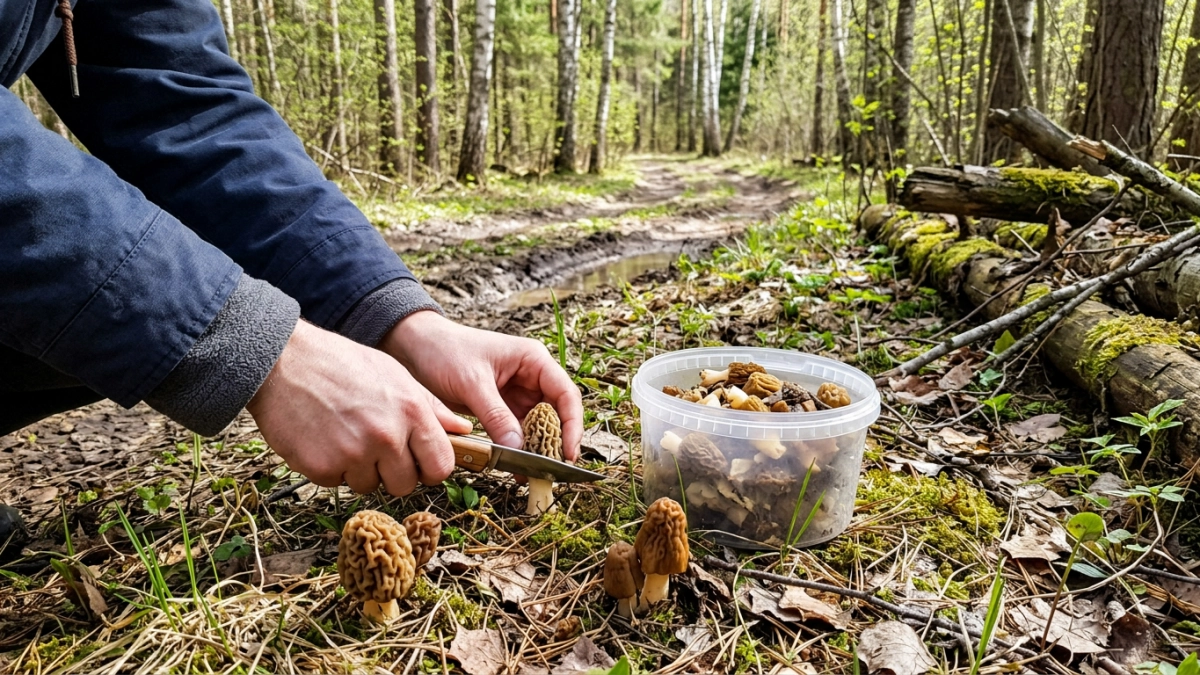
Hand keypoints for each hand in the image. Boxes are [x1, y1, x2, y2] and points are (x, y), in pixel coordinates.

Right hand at [247, 321, 471, 495]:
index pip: (440, 466)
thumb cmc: (341, 364)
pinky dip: (330, 467)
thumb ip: (431, 407)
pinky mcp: (322, 467)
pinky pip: (336, 483)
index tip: (417, 462)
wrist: (282, 361)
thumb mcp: (394, 374)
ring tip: (344, 434)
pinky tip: (322, 438)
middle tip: (373, 447)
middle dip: (392, 472)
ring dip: (359, 470)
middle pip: (405, 485)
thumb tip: (463, 430)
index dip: (429, 468)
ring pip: (370, 486)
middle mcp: (387, 436)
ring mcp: (354, 454)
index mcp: (412, 411)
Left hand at [381, 311, 582, 460]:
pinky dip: (518, 449)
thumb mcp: (472, 383)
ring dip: (536, 449)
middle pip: (556, 413)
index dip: (572, 425)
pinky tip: (514, 468)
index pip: (565, 394)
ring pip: (538, 426)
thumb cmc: (446, 352)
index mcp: (533, 360)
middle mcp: (531, 376)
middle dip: (555, 442)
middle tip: (550, 471)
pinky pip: (517, 431)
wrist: (417, 347)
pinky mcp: (502, 407)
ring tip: (531, 475)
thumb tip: (518, 448)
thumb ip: (496, 415)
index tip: (567, 452)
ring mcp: (518, 393)